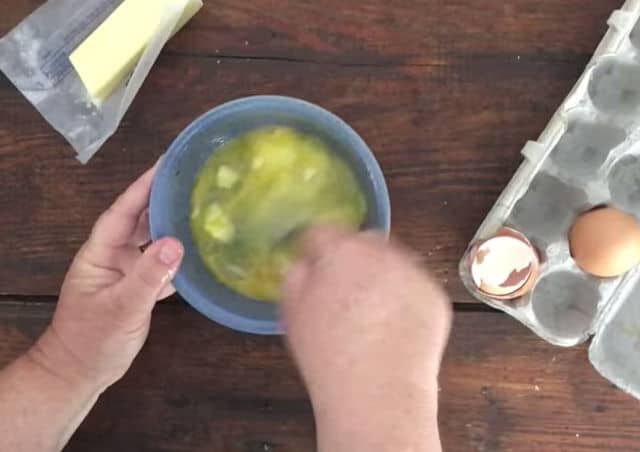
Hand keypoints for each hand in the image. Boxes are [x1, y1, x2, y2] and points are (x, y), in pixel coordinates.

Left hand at [30, 165, 183, 392]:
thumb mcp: (121, 307)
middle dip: (162, 200)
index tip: (166, 165)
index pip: (122, 212)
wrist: (81, 373)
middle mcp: (114, 256)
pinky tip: (200, 252)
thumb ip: (149, 275)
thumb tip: (177, 242)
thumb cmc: (92, 339)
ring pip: (152, 241)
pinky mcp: (139, 288)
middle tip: (192, 181)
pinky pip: (162, 264)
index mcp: (100, 253)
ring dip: (173, 226)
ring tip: (201, 208)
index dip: (143, 188)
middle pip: (139, 220)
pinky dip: (179, 257)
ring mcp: (126, 272)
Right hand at [282, 228, 451, 451]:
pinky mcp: (435, 295)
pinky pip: (414, 284)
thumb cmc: (327, 356)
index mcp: (341, 252)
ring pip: (393, 259)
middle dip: (351, 256)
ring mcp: (414, 273)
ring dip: (380, 272)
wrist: (377, 395)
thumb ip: (295, 277)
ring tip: (372, 308)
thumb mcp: (294, 314)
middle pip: (363, 240)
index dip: (314, 248)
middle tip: (344, 288)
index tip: (313, 265)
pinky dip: (403, 295)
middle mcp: (381, 253)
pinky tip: (393, 323)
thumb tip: (305, 265)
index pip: (323, 232)